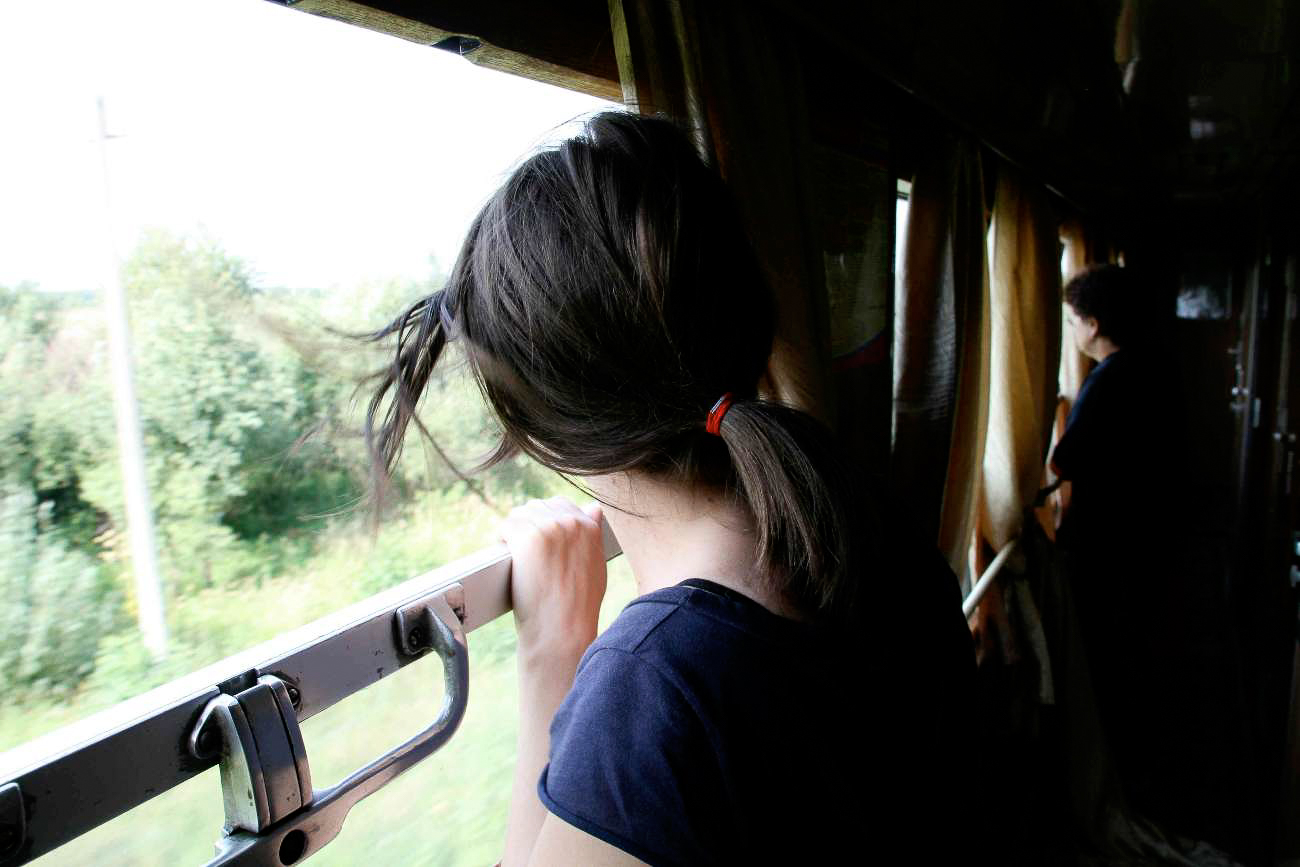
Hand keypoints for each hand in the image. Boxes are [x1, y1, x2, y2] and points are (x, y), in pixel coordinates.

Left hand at [499, 497, 606, 664]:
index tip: (540, 542)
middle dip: (529, 525)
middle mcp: (571, 521)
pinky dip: (502, 540)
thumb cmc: (578, 605)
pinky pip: (506, 526)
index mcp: (590, 526)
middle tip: (526, 552)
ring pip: (520, 514)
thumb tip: (594, 509)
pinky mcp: (527, 537)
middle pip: (538, 507)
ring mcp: (548, 527)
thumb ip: (594, 534)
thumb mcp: (596, 564)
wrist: (563, 629)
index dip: (546, 523)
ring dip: (515, 531)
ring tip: (516, 556)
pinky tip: (508, 558)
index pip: (561, 505)